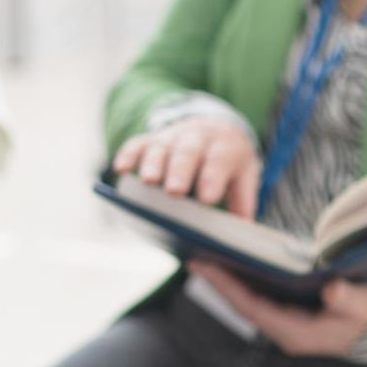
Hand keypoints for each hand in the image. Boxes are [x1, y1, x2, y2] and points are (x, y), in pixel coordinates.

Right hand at [113, 117, 260, 217]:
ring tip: (148, 182)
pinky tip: (121, 169)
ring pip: (161, 148)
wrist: (216, 125)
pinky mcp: (151, 139)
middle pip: (188, 152)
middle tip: (174, 192)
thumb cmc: (229, 160)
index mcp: (225, 146)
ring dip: (153, 164)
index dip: (213, 178)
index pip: (220, 160)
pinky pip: (138, 143)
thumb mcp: (245, 175)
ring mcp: (172, 137)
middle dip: (180, 171)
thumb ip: (243, 203)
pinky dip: (127, 154)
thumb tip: (242, 240)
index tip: (207, 199)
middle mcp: (198, 137)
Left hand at [189, 262, 366, 356]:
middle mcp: (282, 330)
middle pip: (241, 303)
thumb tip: (333, 287)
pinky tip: (233, 264)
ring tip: (206, 255)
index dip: (225, 286)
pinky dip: (243, 281)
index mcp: (293, 332)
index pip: (250, 307)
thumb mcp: (362, 309)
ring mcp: (283, 324)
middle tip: (194, 257)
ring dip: (227, 280)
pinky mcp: (288, 315)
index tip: (203, 266)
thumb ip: (348, 300)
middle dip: (218, 281)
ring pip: (247, 301)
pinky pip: (257, 297)